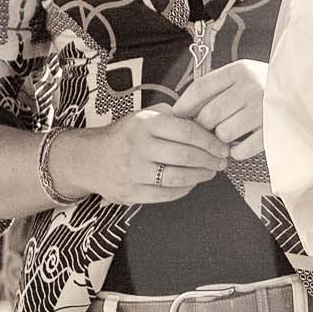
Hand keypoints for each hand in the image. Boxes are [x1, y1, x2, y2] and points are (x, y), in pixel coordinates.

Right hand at [57, 105, 228, 205]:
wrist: (89, 159)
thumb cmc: (124, 136)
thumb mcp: (143, 116)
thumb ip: (172, 116)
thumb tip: (205, 121)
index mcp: (143, 123)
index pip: (187, 132)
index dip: (210, 142)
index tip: (223, 147)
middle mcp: (137, 146)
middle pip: (186, 156)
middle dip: (210, 161)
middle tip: (222, 162)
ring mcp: (132, 172)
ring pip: (178, 177)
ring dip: (200, 177)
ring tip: (210, 173)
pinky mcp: (130, 193)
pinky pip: (166, 194)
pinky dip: (184, 189)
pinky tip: (191, 183)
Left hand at [172, 60, 267, 160]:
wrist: (304, 92)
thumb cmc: (266, 86)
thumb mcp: (242, 75)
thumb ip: (217, 87)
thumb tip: (183, 109)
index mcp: (240, 71)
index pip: (200, 89)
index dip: (184, 105)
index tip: (177, 115)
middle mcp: (251, 88)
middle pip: (208, 115)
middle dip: (203, 126)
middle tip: (208, 128)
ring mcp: (263, 110)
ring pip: (223, 134)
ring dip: (221, 138)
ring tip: (229, 133)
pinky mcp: (272, 131)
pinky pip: (241, 150)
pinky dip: (236, 151)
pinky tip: (239, 144)